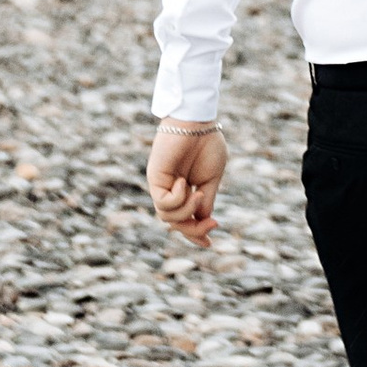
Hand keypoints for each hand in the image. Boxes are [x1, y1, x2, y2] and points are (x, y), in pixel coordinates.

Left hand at [148, 119, 226, 248]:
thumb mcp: (211, 179)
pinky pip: (163, 204)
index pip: (187, 219)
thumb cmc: (207, 145)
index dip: (196, 234)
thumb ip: (205, 201)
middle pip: (176, 224)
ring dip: (187, 211)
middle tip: (212, 224)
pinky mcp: (154, 180)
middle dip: (194, 230)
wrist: (197, 122)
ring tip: (198, 194)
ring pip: (168, 218)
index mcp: (186, 191)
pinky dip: (177, 199)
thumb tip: (203, 222)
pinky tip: (184, 183)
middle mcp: (171, 191)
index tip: (210, 244)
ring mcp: (162, 186)